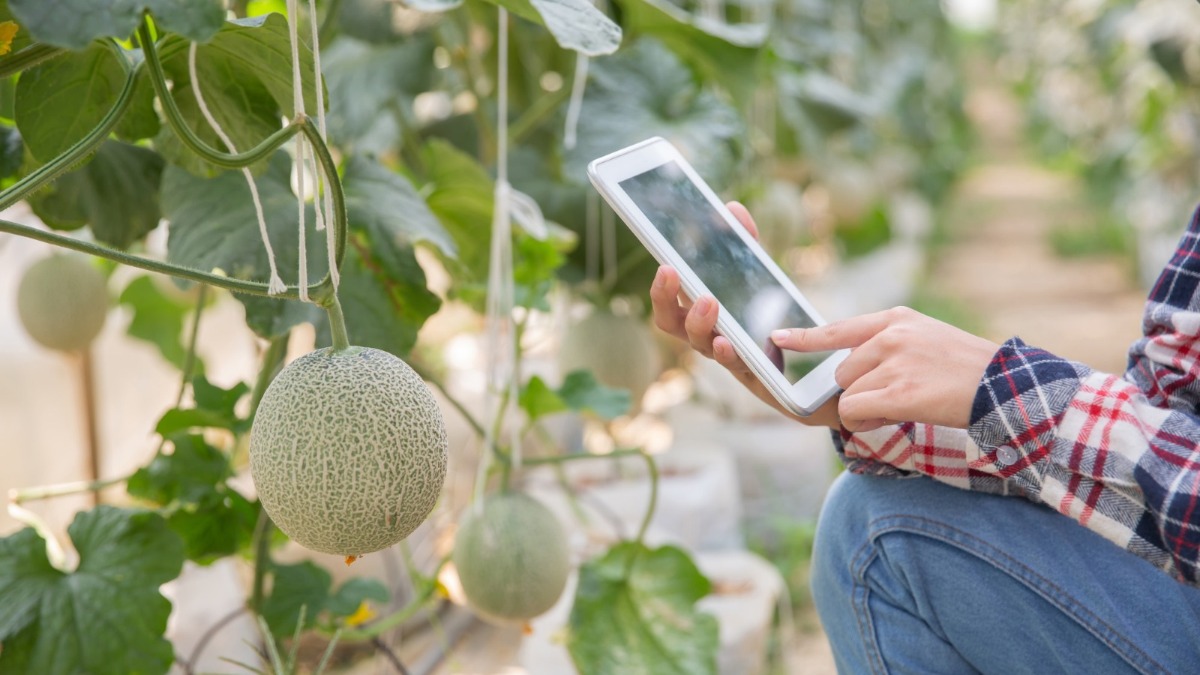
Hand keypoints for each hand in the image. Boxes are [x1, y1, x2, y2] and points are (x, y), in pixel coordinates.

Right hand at [649, 202, 840, 427]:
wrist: (815, 371)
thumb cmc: (773, 323)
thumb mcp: (760, 279)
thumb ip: (746, 246)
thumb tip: (731, 208)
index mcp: (703, 316)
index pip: (669, 305)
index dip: (661, 288)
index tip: (664, 264)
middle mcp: (710, 338)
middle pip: (672, 326)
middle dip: (666, 300)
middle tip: (671, 273)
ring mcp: (732, 360)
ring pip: (704, 346)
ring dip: (700, 323)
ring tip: (708, 301)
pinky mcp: (759, 379)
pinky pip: (740, 369)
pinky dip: (732, 354)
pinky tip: (730, 342)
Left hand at [771, 307, 998, 431]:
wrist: (1004, 386)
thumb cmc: (966, 368)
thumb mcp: (926, 337)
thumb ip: (888, 344)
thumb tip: (849, 367)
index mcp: (896, 319)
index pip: (838, 328)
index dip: (805, 337)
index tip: (778, 337)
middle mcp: (891, 336)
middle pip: (841, 372)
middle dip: (860, 392)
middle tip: (896, 397)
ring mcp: (894, 362)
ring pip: (848, 394)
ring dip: (867, 409)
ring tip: (906, 404)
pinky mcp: (899, 391)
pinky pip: (856, 411)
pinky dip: (868, 421)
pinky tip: (896, 416)